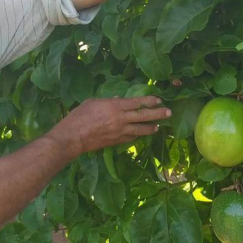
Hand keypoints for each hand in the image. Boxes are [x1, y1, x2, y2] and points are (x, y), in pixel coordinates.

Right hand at [47, 96, 170, 158]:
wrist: (73, 137)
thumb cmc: (79, 116)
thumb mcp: (93, 102)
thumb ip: (108, 102)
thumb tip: (119, 101)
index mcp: (115, 106)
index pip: (137, 103)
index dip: (149, 101)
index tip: (159, 100)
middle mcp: (121, 119)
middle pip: (144, 116)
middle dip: (158, 114)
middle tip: (169, 112)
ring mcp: (120, 132)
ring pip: (141, 130)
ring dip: (151, 127)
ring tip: (158, 126)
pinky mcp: (117, 142)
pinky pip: (132, 137)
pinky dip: (138, 135)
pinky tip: (142, 134)